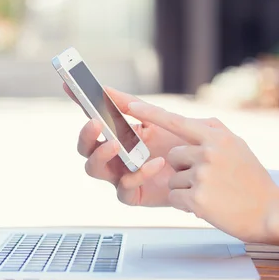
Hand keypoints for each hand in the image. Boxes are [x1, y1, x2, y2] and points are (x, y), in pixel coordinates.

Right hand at [63, 84, 187, 206]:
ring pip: (93, 169)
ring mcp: (120, 175)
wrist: (209, 172)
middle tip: (96, 123)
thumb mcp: (159, 119)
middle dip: (86, 135)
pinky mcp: (133, 195)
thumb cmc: (183, 144)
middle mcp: (114, 156)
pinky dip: (137, 174)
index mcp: (118, 134)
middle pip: (85, 148)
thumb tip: (105, 88)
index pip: (93, 117)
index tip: (69, 84)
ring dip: (101, 155)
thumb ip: (132, 106)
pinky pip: (123, 188)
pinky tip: (156, 162)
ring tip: (116, 144)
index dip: (80, 102)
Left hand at [126, 101, 278, 242]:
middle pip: (173, 156)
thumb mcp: (237, 146)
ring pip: (172, 178)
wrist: (271, 211)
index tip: (129, 105)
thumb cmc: (253, 179)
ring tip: (212, 192)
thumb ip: (212, 132)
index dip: (150, 113)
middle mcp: (208, 153)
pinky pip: (174, 197)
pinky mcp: (197, 199)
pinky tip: (208, 204)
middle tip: (211, 178)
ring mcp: (202, 176)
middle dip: (184, 168)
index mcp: (216, 137)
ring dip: (186, 188)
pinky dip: (186, 204)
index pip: (176, 120)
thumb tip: (191, 121)